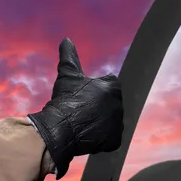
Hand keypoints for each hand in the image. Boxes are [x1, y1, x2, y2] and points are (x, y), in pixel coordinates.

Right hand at [28, 38, 123, 178]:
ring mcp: (118, 124)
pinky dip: (99, 138)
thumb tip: (66, 39)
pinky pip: (109, 138)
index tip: (81, 96)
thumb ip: (70, 56)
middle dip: (97, 107)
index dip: (93, 90)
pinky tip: (86, 134)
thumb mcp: (67, 75)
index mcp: (113, 87)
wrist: (61, 127)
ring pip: (108, 121)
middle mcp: (120, 104)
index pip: (107, 85)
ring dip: (98, 122)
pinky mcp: (115, 140)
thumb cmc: (65, 99)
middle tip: (80, 110)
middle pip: (108, 104)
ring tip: (81, 123)